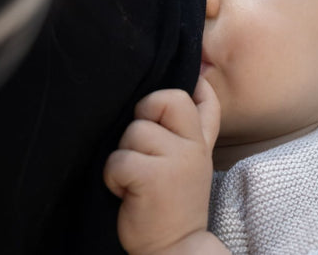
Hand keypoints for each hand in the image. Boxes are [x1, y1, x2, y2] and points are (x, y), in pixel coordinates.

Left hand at [104, 77, 224, 254]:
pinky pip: (118, 159)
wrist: (174, 252)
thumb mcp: (190, 162)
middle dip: (144, 114)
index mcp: (200, 142)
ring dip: (124, 155)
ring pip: (133, 131)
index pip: (205, 100)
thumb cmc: (172, 204)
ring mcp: (176, 161)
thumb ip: (190, 128)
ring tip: (135, 180)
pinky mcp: (152, 179)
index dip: (196, 84)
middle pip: (164, 99)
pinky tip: (125, 193)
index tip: (192, 79)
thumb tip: (195, 81)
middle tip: (143, 146)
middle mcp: (193, 147)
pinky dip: (113, 176)